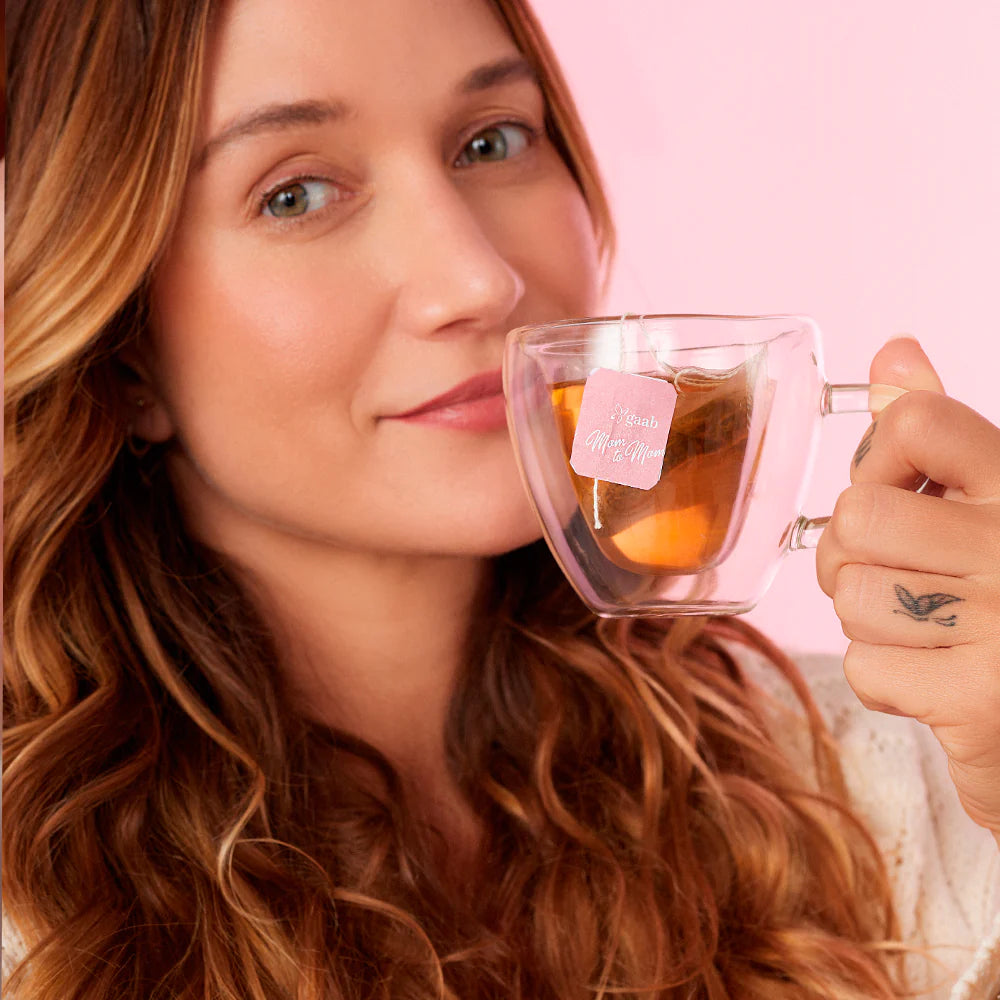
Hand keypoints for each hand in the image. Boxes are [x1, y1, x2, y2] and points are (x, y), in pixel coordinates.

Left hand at [816, 337, 999, 846]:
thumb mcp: (993, 503)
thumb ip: (945, 436)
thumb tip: (892, 356)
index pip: (914, 422)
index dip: (877, 456)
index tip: (899, 486)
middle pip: (859, 516)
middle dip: (851, 551)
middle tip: (890, 571)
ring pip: (852, 594)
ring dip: (869, 619)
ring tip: (923, 629)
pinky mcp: (982, 702)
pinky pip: (865, 666)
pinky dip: (885, 679)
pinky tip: (936, 679)